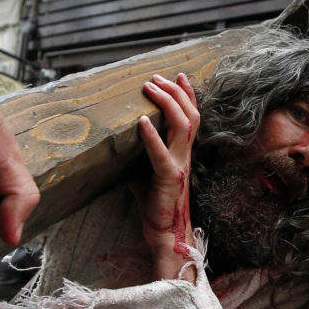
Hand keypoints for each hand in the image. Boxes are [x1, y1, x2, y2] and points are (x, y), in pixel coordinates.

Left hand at [138, 73, 198, 281]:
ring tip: (150, 88)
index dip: (188, 94)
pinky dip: (152, 136)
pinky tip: (142, 121)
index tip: (179, 75)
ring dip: (167, 103)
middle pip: (190, 115)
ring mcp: (179, 166)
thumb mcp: (144, 175)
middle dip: (175, 91)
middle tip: (157, 77)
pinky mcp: (169, 178)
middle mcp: (184, 156)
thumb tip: (117, 145)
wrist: (164, 233)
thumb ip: (138, 158)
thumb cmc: (155, 206)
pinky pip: (162, 153)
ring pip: (183, 125)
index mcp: (181, 153)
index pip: (191, 117)